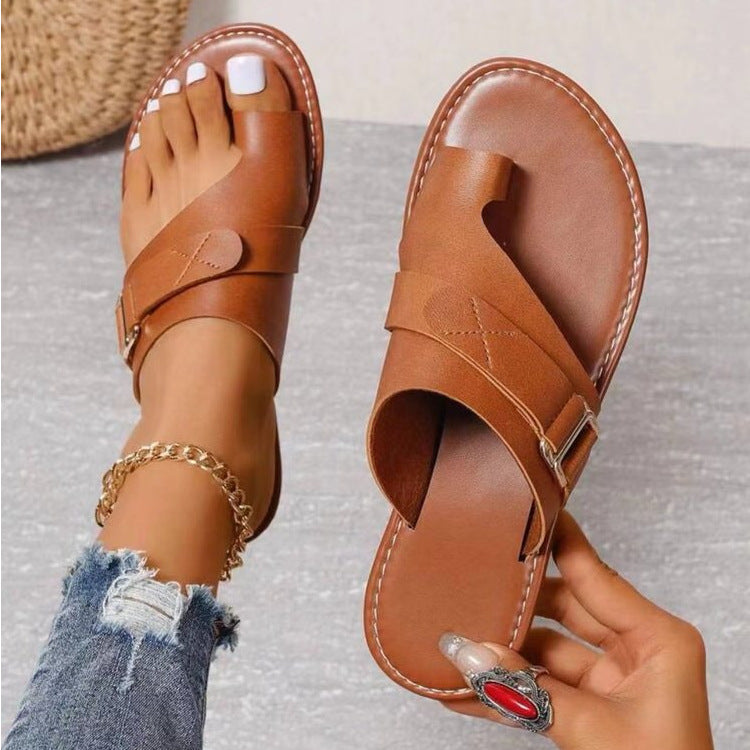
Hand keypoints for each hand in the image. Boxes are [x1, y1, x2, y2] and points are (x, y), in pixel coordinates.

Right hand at [439, 511, 712, 749]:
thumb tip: (469, 656)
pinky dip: (506, 691)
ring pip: (544, 651)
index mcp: (658, 639)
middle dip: (515, 604)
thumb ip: (527, 692)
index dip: (559, 542)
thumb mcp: (598, 729)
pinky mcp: (590, 711)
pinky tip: (465, 687)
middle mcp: (635, 652)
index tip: (528, 509)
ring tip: (458, 640)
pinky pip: (540, 690)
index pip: (596, 575)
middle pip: (562, 609)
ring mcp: (611, 682)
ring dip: (502, 652)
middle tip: (473, 580)